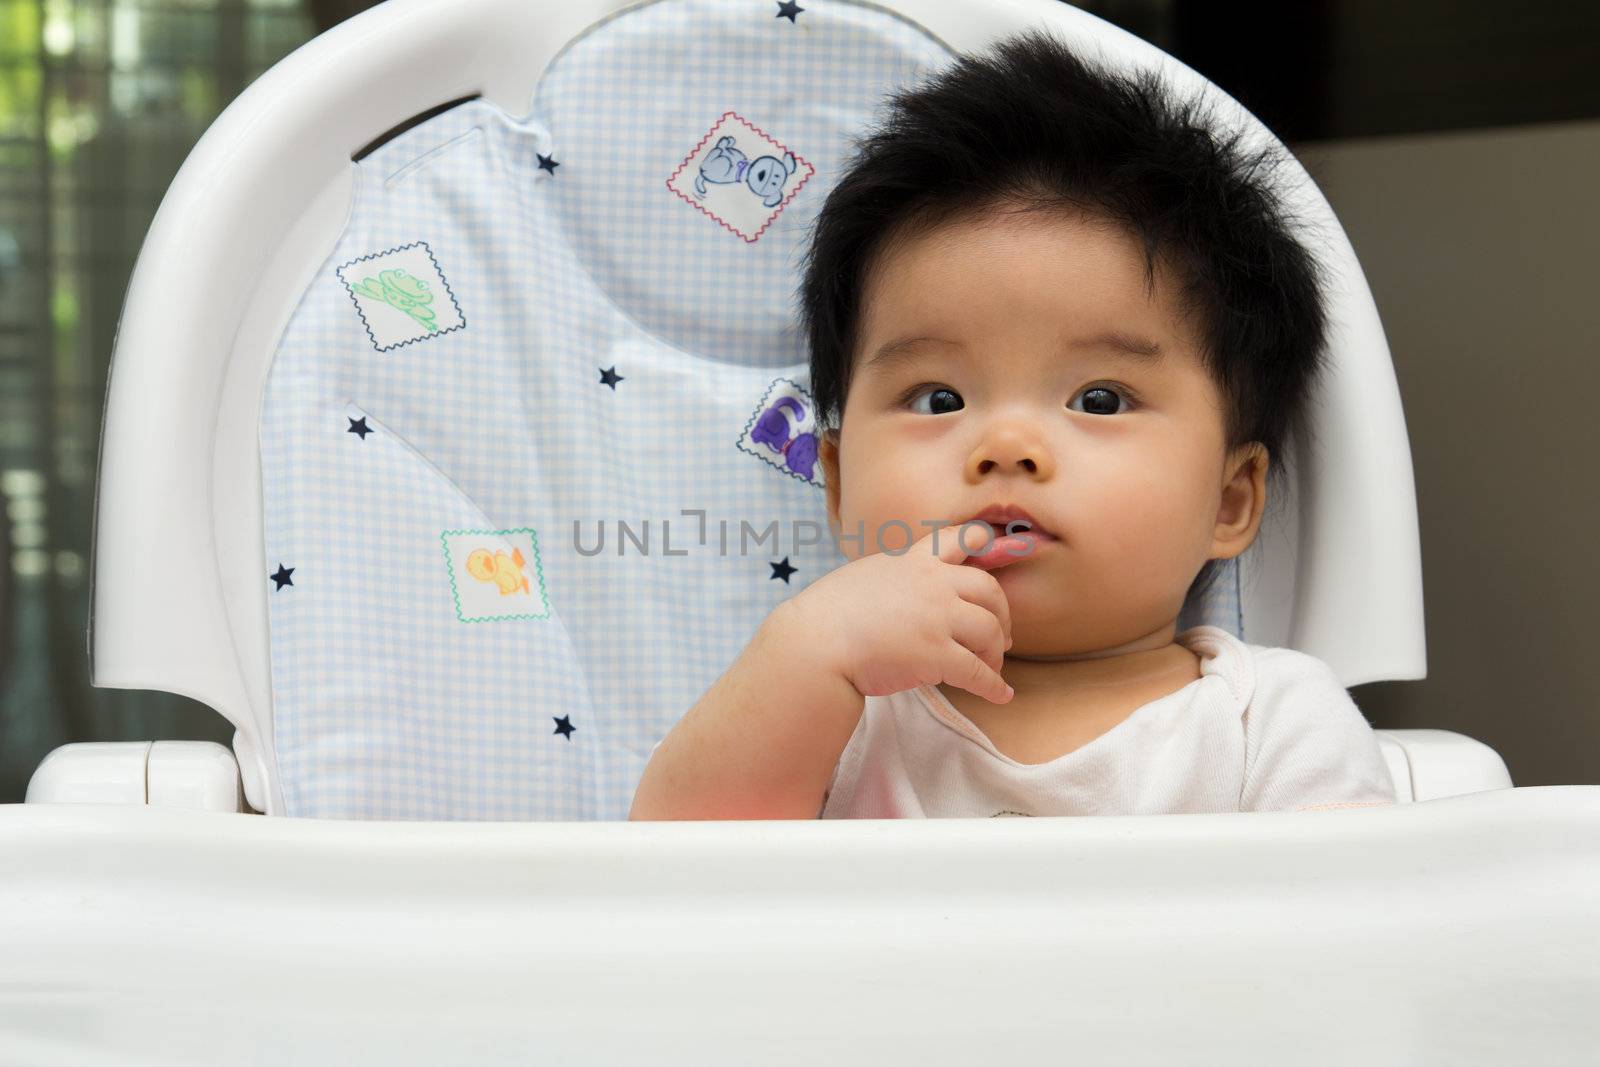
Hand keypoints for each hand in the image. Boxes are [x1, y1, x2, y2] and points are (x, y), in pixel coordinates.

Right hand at [778, 525, 1014, 704]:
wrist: (815, 643)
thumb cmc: (826, 615)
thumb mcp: (863, 577)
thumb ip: (891, 579)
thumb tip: (899, 592)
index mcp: (913, 562)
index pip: (960, 539)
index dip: (984, 545)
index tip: (996, 557)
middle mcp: (933, 584)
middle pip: (990, 591)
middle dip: (1002, 614)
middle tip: (1002, 634)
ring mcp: (938, 618)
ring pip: (990, 631)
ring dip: (997, 652)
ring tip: (993, 667)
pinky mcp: (938, 655)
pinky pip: (979, 672)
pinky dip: (995, 686)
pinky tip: (1001, 694)